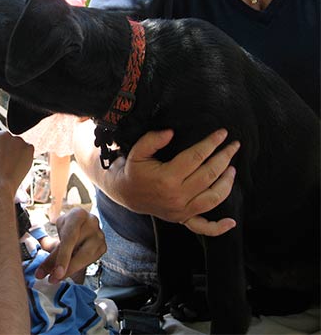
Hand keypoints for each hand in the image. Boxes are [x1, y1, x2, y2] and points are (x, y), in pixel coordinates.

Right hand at [0, 128, 33, 201]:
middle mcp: (4, 133)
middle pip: (7, 139)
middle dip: (6, 148)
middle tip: (4, 163)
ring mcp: (17, 139)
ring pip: (18, 145)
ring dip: (16, 153)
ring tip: (11, 168)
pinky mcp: (29, 147)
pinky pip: (28, 151)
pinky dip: (25, 158)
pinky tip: (18, 167)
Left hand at [35, 207, 105, 283]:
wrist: (83, 223)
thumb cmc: (68, 226)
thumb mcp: (56, 231)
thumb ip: (49, 246)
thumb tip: (40, 269)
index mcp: (78, 215)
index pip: (70, 237)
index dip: (62, 257)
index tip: (55, 272)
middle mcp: (92, 223)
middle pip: (79, 250)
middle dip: (66, 267)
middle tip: (53, 279)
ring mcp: (100, 235)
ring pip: (86, 258)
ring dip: (71, 270)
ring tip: (58, 277)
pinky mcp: (103, 246)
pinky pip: (90, 261)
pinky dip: (78, 268)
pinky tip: (69, 270)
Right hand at [105, 128, 239, 234]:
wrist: (125, 193)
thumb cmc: (133, 170)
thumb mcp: (137, 152)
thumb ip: (152, 140)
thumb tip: (171, 132)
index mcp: (167, 178)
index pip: (196, 157)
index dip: (211, 143)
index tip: (222, 133)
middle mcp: (177, 196)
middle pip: (209, 175)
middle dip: (225, 158)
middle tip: (234, 146)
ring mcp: (181, 210)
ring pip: (213, 198)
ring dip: (227, 183)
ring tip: (232, 168)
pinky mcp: (182, 219)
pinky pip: (203, 227)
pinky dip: (218, 228)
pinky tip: (231, 222)